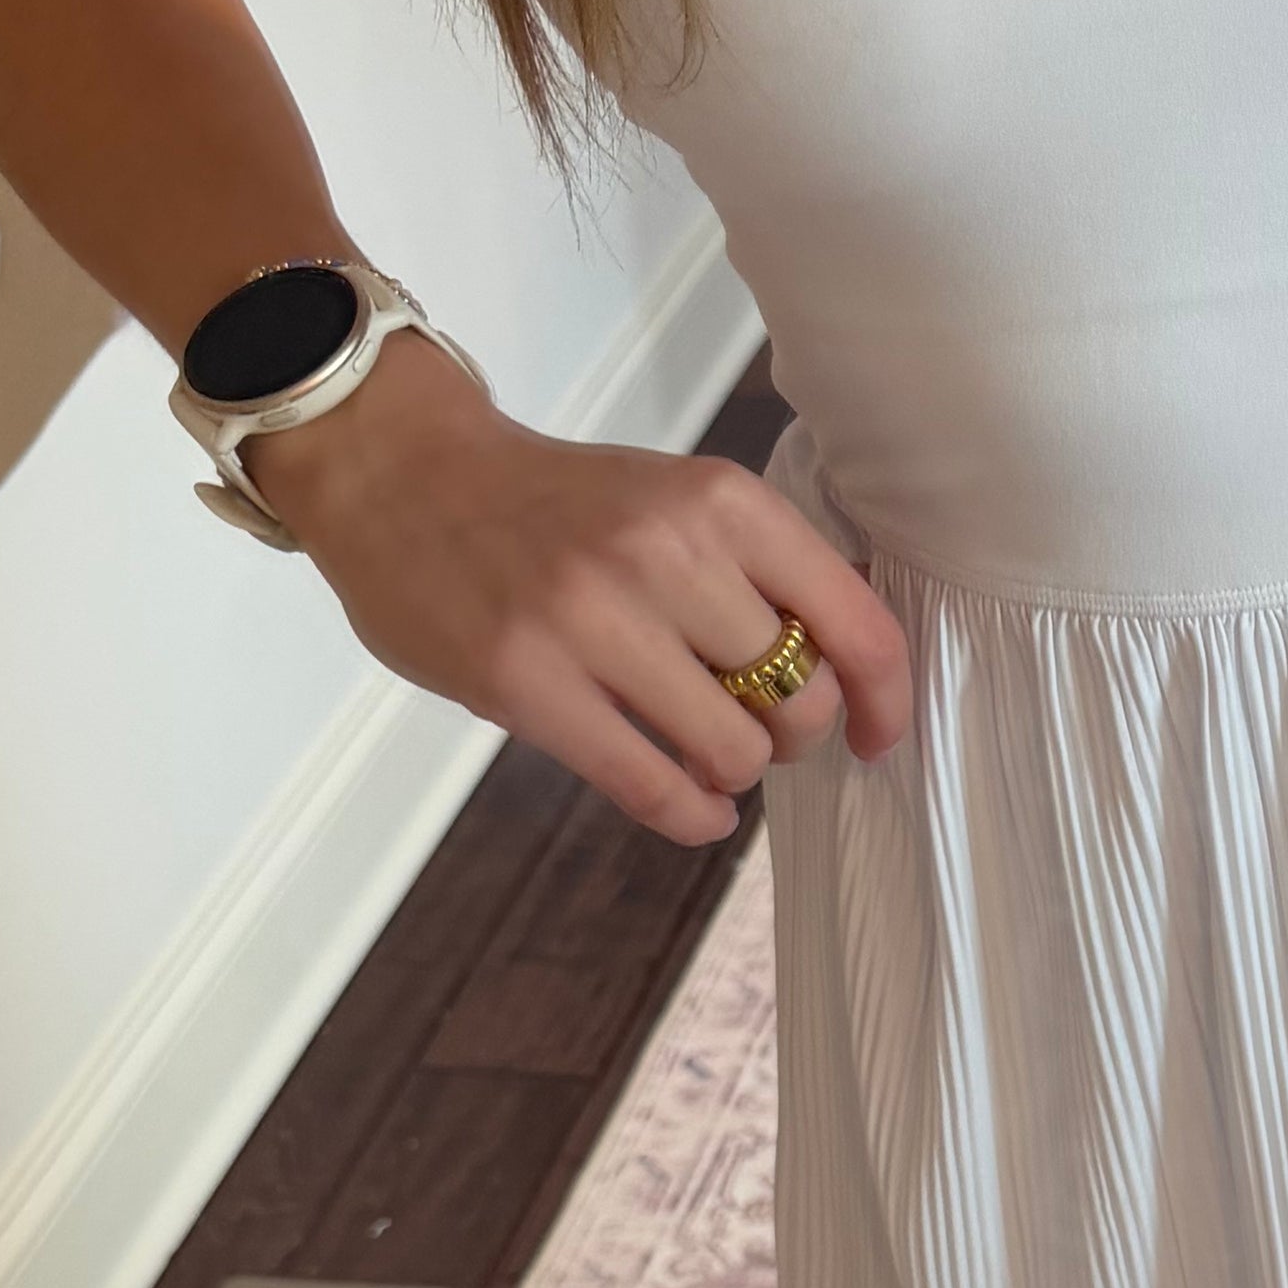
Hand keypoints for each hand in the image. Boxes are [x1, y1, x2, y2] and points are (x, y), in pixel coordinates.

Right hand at [243, 341, 912, 847]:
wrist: (402, 473)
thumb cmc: (553, 503)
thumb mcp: (673, 498)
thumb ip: (755, 570)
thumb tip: (844, 673)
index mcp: (721, 502)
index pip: (853, 621)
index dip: (885, 699)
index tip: (879, 736)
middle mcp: (667, 555)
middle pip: (799, 699)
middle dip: (792, 733)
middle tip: (757, 728)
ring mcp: (592, 622)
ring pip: (733, 750)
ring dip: (735, 769)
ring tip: (708, 752)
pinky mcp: (526, 683)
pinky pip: (651, 786)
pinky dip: (692, 815)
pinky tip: (698, 808)